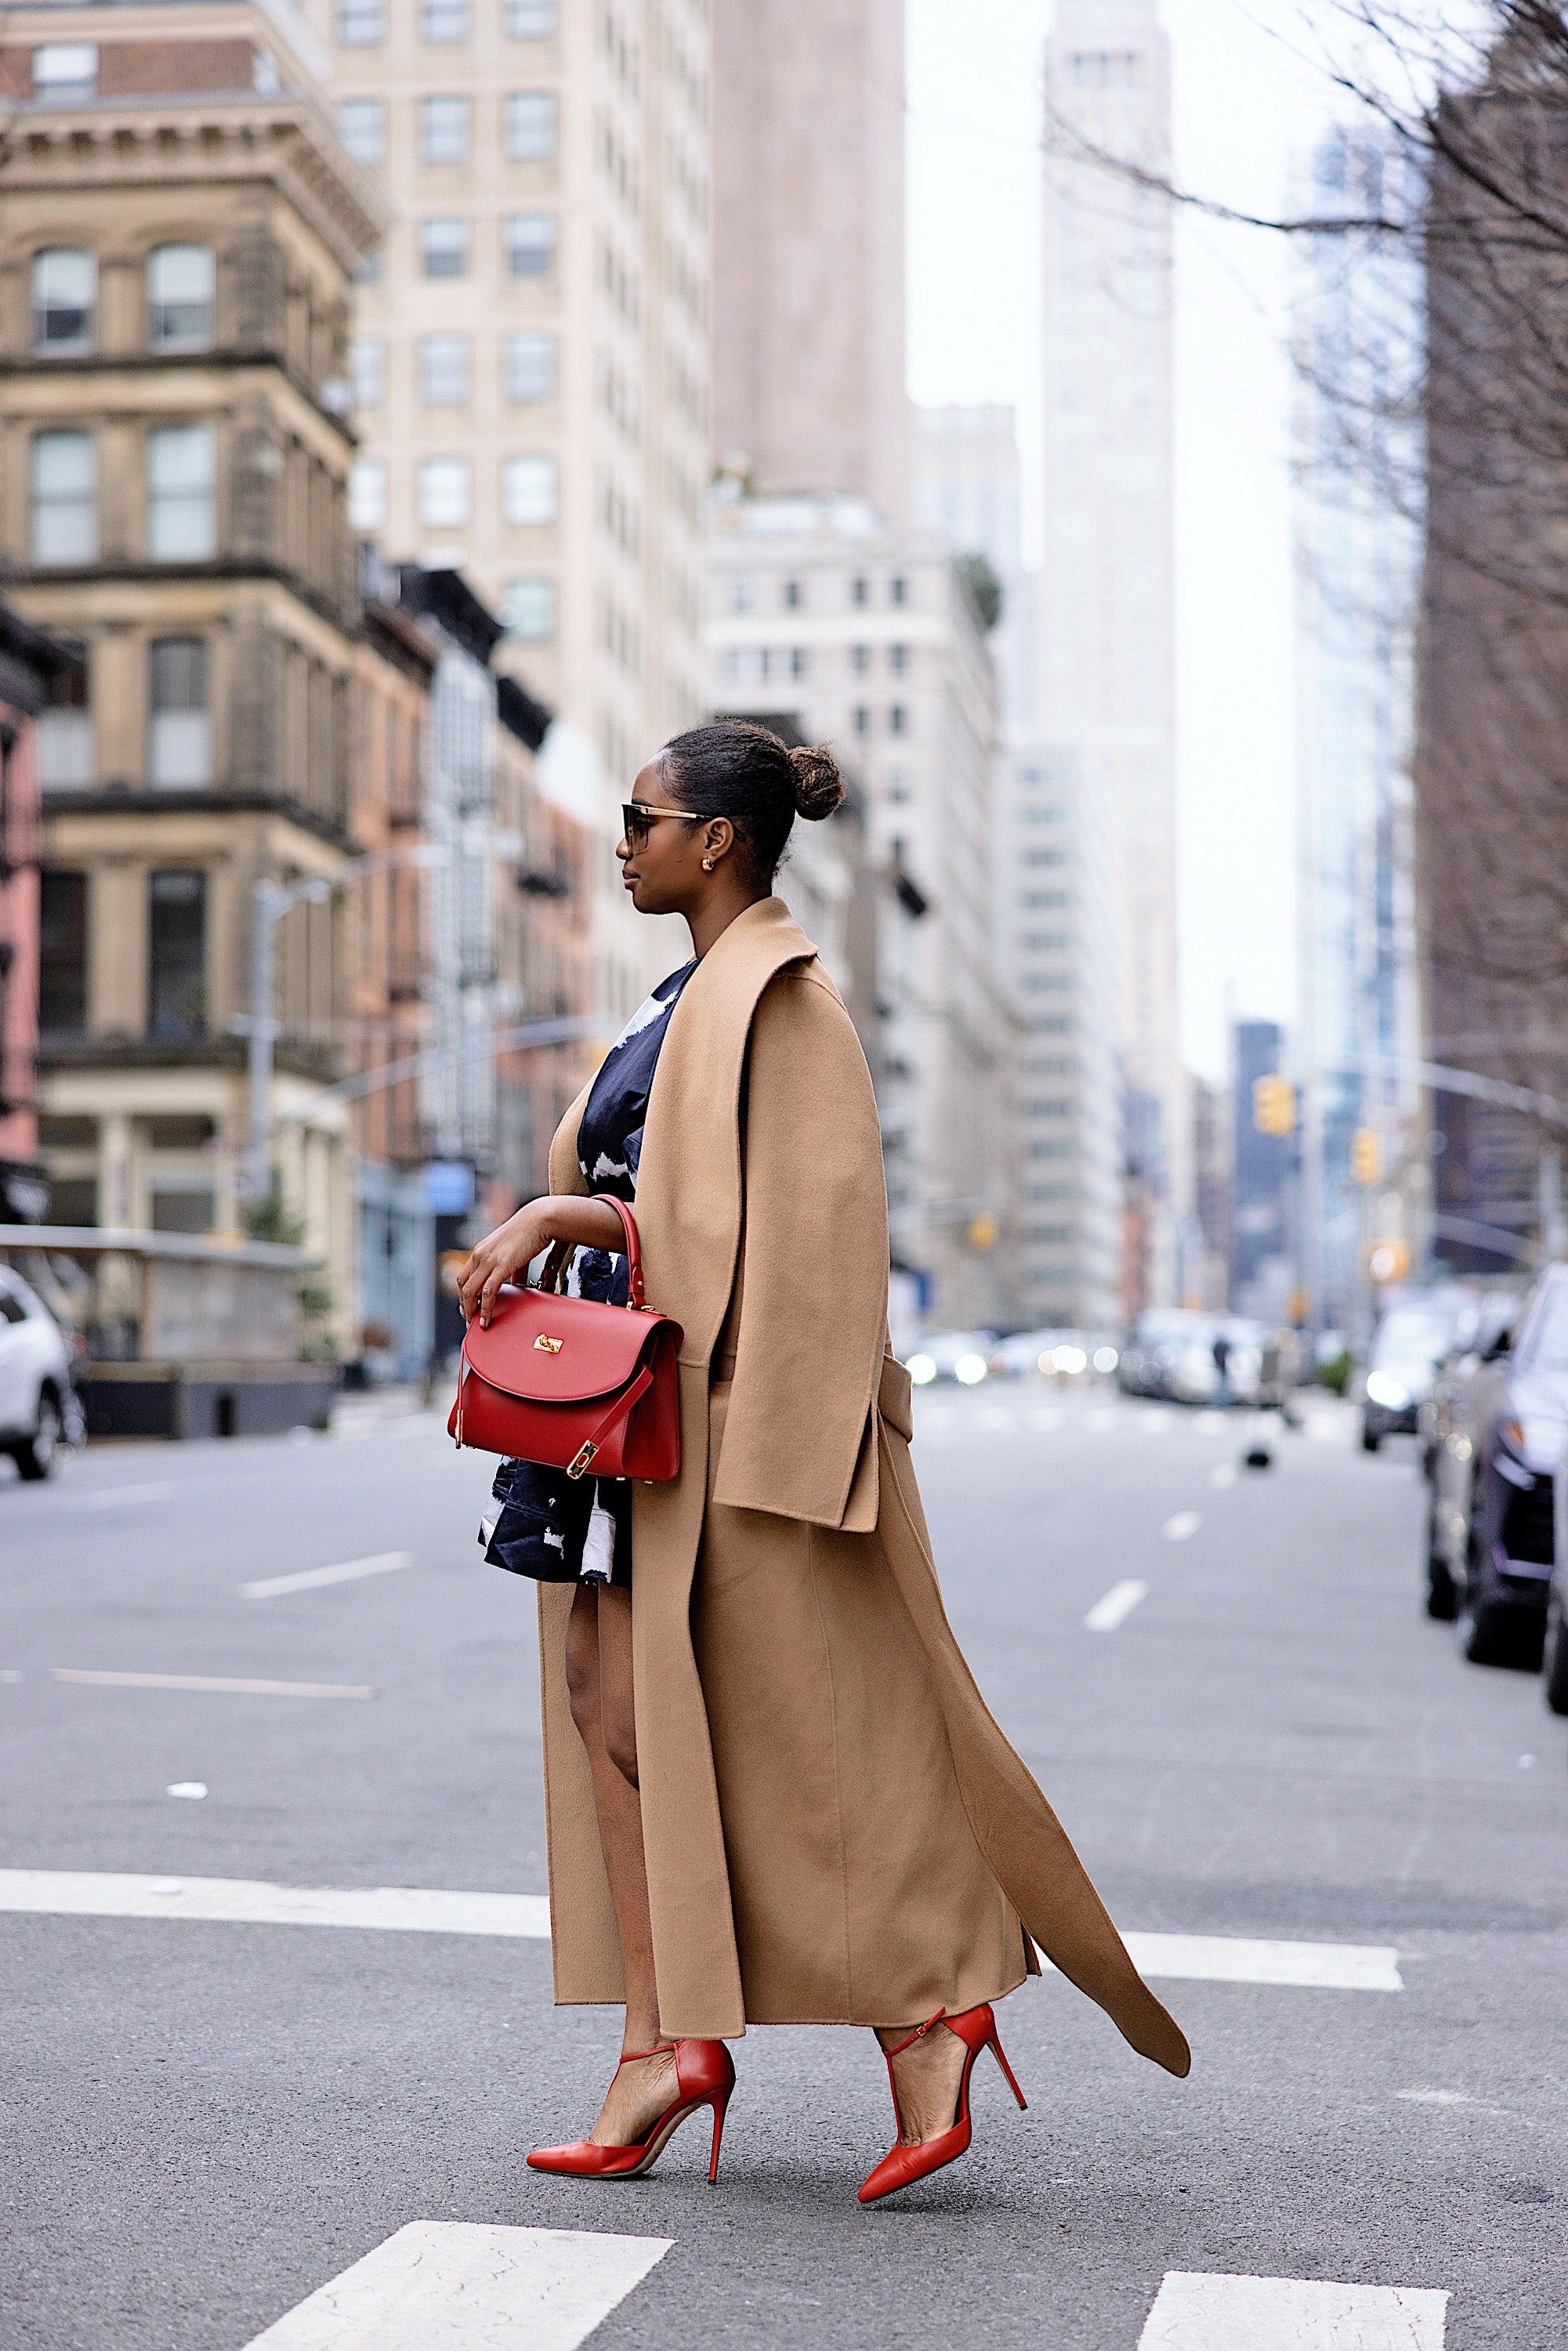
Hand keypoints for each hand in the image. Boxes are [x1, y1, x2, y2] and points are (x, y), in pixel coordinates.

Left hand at [456, 1195, 625, 1326]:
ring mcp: (488, 1260)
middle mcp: (480, 1255)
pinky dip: (485, 1309)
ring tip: (477, 1322)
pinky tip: (487, 1319)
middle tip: (469, 1318)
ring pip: (470, 1291)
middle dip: (464, 1304)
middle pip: (462, 1285)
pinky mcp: (501, 1266)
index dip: (463, 1293)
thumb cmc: (530, 1231)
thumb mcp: (515, 1251)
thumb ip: (513, 1269)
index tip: (468, 1306)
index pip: (464, 1276)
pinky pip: (487, 1293)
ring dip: (471, 1310)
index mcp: (481, 1250)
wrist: (539, 1219)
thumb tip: (517, 1284)